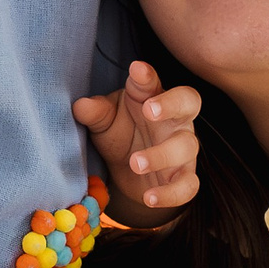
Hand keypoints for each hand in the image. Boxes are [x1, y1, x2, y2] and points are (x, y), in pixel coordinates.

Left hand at [74, 61, 201, 226]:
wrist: (128, 172)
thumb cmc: (120, 133)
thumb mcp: (104, 121)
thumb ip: (95, 112)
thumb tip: (80, 106)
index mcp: (153, 97)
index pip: (155, 82)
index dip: (147, 76)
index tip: (136, 69)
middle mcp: (175, 119)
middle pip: (188, 102)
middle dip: (171, 104)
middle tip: (149, 110)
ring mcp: (183, 148)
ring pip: (187, 146)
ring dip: (162, 155)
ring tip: (135, 163)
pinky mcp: (184, 177)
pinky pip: (188, 186)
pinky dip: (171, 194)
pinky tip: (149, 198)